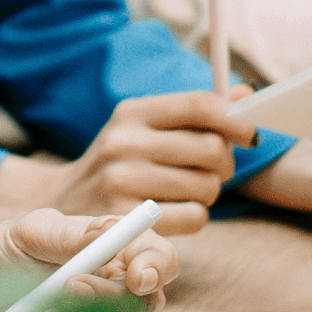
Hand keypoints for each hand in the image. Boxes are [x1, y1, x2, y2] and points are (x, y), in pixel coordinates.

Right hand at [0, 89, 259, 234]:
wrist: (61, 205)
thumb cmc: (119, 163)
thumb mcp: (144, 128)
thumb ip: (195, 113)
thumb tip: (247, 93)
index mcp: (132, 112)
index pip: (199, 105)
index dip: (236, 119)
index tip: (250, 135)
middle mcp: (123, 141)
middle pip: (211, 149)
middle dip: (224, 164)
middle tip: (213, 170)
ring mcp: (121, 180)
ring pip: (207, 186)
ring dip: (208, 193)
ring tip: (186, 191)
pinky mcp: (126, 218)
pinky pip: (194, 217)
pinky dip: (195, 217)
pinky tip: (174, 213)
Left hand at [0, 209, 174, 311]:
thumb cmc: (2, 255)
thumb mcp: (27, 234)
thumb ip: (68, 234)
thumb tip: (110, 229)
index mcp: (116, 253)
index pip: (159, 259)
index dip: (158, 267)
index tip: (137, 276)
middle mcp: (121, 297)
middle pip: (145, 308)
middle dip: (107, 302)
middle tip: (65, 291)